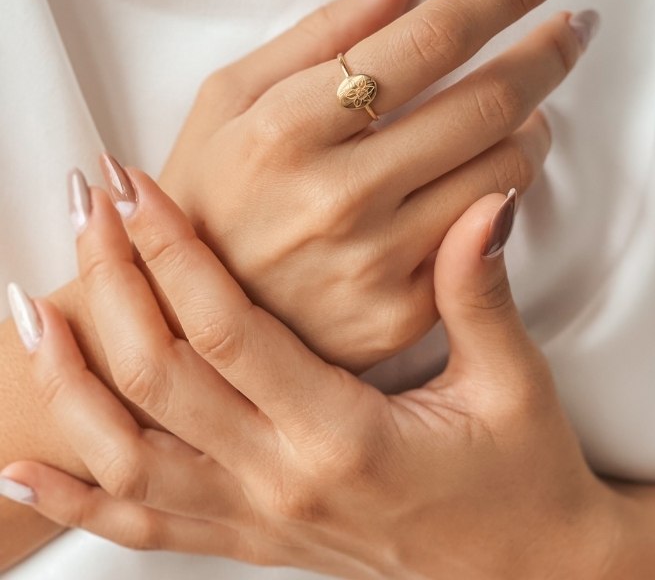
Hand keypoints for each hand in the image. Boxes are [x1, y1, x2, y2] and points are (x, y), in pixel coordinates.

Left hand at [2, 168, 626, 577]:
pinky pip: (147, 524)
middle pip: (161, 378)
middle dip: (114, 286)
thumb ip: (479, 292)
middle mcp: (284, 483)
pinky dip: (78, 495)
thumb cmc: (524, 477)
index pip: (229, 333)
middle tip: (88, 211)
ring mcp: (260, 521)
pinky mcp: (256, 539)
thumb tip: (484, 205)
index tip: (138, 191)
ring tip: (30, 315)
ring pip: (129, 456)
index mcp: (346, 437)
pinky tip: (29, 467)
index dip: (176, 254)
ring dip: (70, 384)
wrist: (528, 574)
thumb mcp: (514, 383)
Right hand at [154, 0, 597, 370]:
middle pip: (487, 103)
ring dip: (534, 123)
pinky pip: (490, 236)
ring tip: (524, 107)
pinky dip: (506, 188)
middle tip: (573, 26)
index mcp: (286, 128)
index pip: (430, 38)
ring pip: (505, 171)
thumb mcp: (231, 96)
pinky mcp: (400, 315)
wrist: (195, 313)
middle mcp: (336, 197)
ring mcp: (374, 265)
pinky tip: (491, 171)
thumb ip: (322, 30)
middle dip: (549, 52)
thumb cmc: (208, 192)